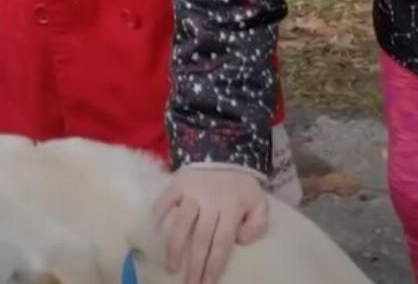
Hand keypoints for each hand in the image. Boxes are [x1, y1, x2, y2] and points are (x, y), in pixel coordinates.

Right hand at [155, 167, 268, 283]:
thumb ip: (257, 224)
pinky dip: (160, 216)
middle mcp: (211, 201)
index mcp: (232, 207)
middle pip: (201, 239)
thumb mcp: (259, 201)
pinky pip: (166, 201)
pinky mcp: (179, 182)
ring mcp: (192, 191)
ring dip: (175, 247)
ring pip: (181, 223)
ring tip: (171, 266)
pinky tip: (158, 233)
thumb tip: (240, 241)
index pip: (222, 243)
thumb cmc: (240, 184)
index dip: (214, 265)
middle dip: (194, 265)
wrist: (225, 149)